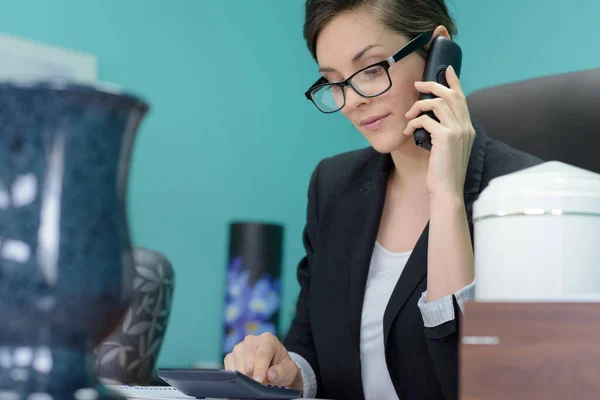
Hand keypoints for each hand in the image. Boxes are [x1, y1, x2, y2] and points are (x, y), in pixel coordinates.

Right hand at [223, 332, 301, 390]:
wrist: (275, 368)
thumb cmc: (282, 367)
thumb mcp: (289, 370)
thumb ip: (281, 372)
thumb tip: (270, 375)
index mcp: (268, 339)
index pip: (262, 354)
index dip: (260, 368)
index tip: (259, 380)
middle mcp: (251, 340)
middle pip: (247, 359)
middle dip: (252, 374)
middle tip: (259, 383)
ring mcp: (239, 347)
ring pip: (237, 364)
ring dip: (244, 376)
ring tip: (254, 380)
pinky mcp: (231, 356)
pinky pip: (229, 368)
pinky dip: (235, 376)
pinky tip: (244, 379)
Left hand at [403, 65, 474, 197]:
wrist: (447, 189)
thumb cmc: (443, 171)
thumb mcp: (448, 148)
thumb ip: (444, 132)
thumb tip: (429, 118)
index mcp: (467, 128)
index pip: (462, 98)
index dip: (454, 82)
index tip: (447, 69)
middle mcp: (465, 126)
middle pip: (451, 95)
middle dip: (433, 85)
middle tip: (417, 84)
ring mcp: (457, 130)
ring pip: (438, 103)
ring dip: (419, 105)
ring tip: (409, 115)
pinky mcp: (445, 137)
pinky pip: (426, 120)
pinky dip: (414, 123)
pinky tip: (408, 130)